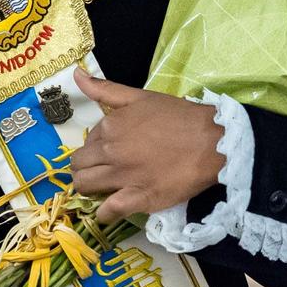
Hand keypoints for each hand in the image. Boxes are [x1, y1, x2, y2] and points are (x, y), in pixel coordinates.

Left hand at [67, 70, 225, 222]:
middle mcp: (110, 152)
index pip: (87, 142)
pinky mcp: (138, 198)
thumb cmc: (178, 116)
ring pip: (85, 186)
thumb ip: (105, 88)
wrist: (210, 142)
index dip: (95, 147)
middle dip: (86, 167)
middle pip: (79, 165)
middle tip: (103, 170)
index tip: (109, 150)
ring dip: (88, 188)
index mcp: (110, 126)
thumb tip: (75, 73)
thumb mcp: (140, 96)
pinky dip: (104, 213)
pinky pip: (108, 211)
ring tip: (102, 188)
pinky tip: (108, 210)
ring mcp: (123, 176)